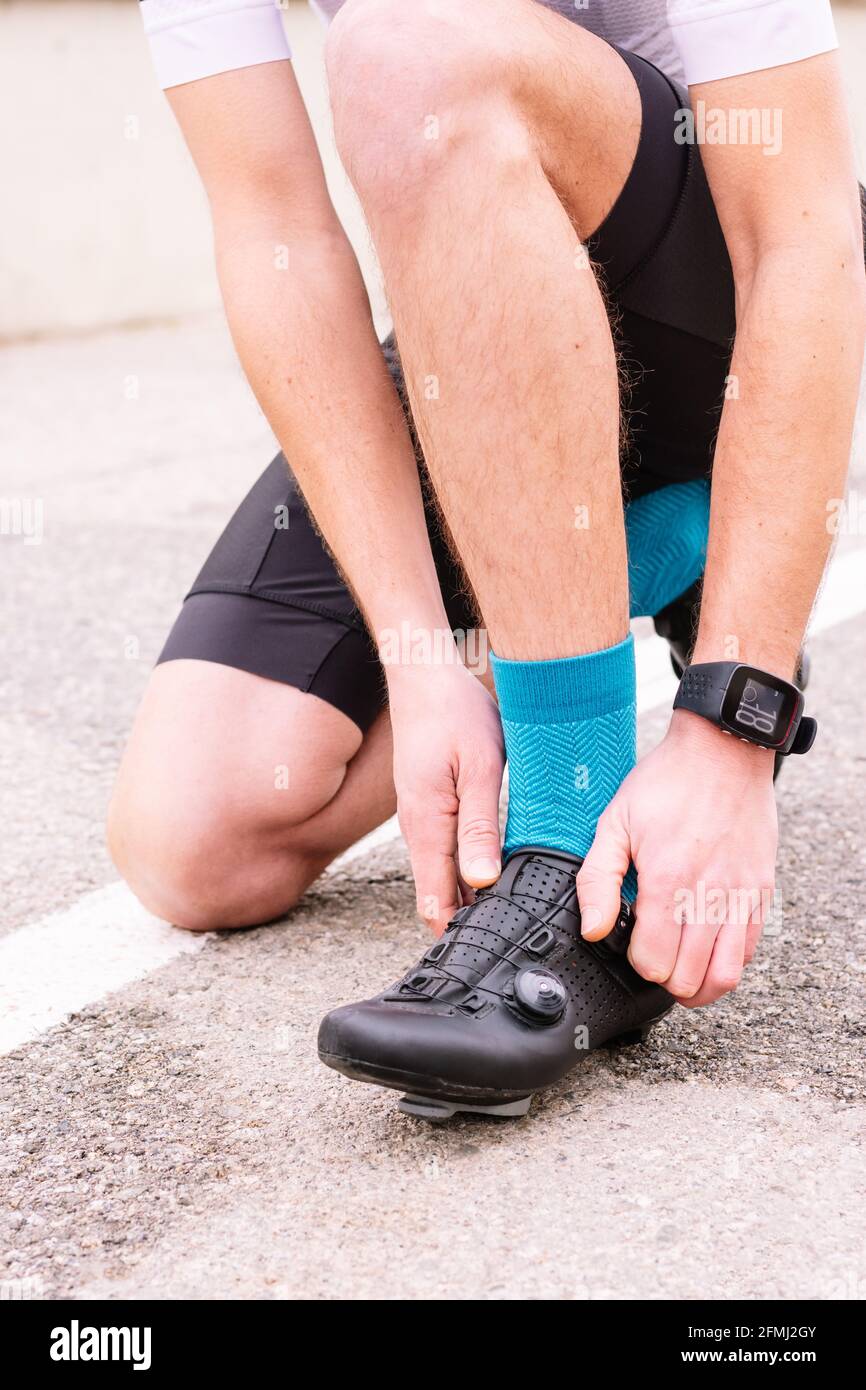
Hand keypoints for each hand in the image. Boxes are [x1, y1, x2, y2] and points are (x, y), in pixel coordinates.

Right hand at [387, 663, 504, 932]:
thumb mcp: (478, 767)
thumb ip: (479, 826)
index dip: (461, 932)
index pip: (434, 900)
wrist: (424, 676)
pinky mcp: (430, 806)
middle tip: (515, 939)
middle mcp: (418, 829)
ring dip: (473, 895)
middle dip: (472, 920)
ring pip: (445, 874)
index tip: (493, 953)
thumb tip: (481, 881)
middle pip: (440, 894)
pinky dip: (469, 869)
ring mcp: (421, 819)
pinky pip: (447, 851)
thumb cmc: (454, 714)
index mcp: (426, 825)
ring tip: (513, 915)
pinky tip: (497, 873)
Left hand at [576, 710, 777, 1006]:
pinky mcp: (762, 890)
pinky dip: (729, 962)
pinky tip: (708, 948)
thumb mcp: (615, 822)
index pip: (654, 962)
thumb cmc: (667, 783)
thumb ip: (597, 880)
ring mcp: (741, 895)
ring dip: (699, 984)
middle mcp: (709, 894)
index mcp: (668, 879)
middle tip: (654, 956)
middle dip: (665, 978)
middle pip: (688, 978)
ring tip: (681, 971)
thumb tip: (592, 930)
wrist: (724, 750)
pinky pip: (751, 950)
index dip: (637, 961)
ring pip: (726, 976)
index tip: (631, 941)